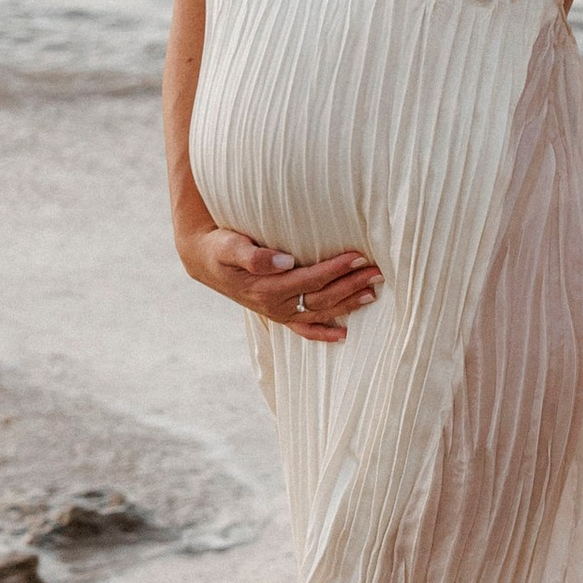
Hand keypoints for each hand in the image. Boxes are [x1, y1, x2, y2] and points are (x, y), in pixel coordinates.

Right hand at [180, 224, 381, 345]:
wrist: (205, 260)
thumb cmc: (220, 247)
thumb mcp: (230, 246)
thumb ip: (254, 256)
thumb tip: (285, 262)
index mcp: (266, 289)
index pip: (310, 279)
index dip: (335, 269)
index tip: (358, 257)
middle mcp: (275, 305)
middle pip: (322, 297)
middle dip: (351, 285)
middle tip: (377, 272)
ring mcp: (278, 312)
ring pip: (319, 312)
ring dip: (347, 304)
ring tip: (373, 293)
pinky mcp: (278, 313)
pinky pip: (303, 328)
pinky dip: (322, 334)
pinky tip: (343, 336)